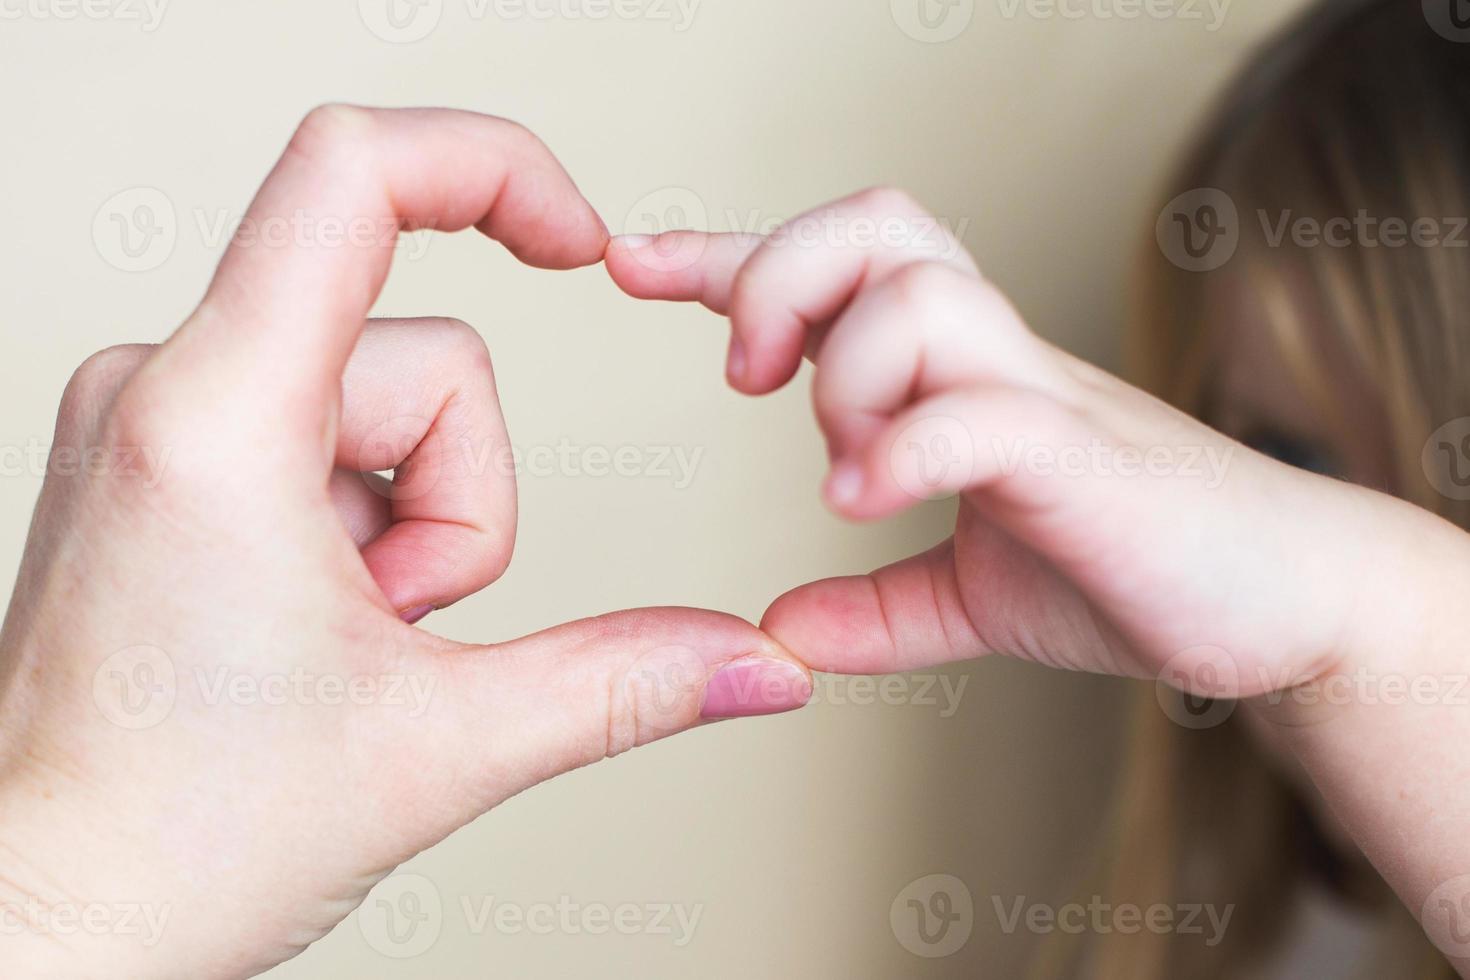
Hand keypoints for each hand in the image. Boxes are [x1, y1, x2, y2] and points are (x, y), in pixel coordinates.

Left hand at [0, 106, 810, 979]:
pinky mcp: (163, 460)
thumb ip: (628, 682)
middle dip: (460, 500)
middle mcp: (163, 388)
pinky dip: (360, 524)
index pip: (353, 174)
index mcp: (217, 419)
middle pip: (424, 354)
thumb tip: (758, 661)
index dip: (493, 167)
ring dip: (411, 523)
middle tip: (394, 625)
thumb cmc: (167, 840)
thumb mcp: (443, 747)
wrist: (40, 922)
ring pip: (383, 403)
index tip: (575, 236)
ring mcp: (157, 423)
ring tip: (345, 634)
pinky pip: (323, 438)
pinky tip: (309, 621)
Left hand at [605, 186, 1457, 697]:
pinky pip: (980, 415)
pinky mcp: (1086, 461)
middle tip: (744, 378)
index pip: (832, 270)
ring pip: (920, 294)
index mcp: (957, 371)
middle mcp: (994, 358)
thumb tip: (780, 630)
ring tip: (839, 461)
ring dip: (844, 371)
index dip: (721, 257)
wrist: (1277, 608)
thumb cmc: (1133, 572)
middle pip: (875, 223)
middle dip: (777, 275)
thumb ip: (880, 607)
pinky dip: (903, 451)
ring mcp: (1043, 398)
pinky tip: (861, 502)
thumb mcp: (976, 600)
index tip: (629, 264)